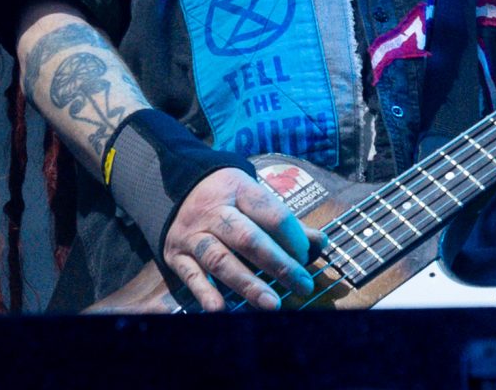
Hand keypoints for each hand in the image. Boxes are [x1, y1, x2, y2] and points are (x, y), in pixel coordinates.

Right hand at [160, 166, 321, 310]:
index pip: (271, 214)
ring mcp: (193, 233)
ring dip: (247, 284)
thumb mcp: (255, 198)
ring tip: (271, 304)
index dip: (293, 238)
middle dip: (278, 265)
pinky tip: (220, 309)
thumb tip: (320, 243)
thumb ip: (286, 223)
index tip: (307, 257)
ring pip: (220, 259)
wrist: (180, 186)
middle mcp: (214, 211)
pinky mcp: (175, 254)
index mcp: (239, 190)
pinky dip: (205, 292)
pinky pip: (191, 275)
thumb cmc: (230, 198)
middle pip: (248, 239)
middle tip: (302, 286)